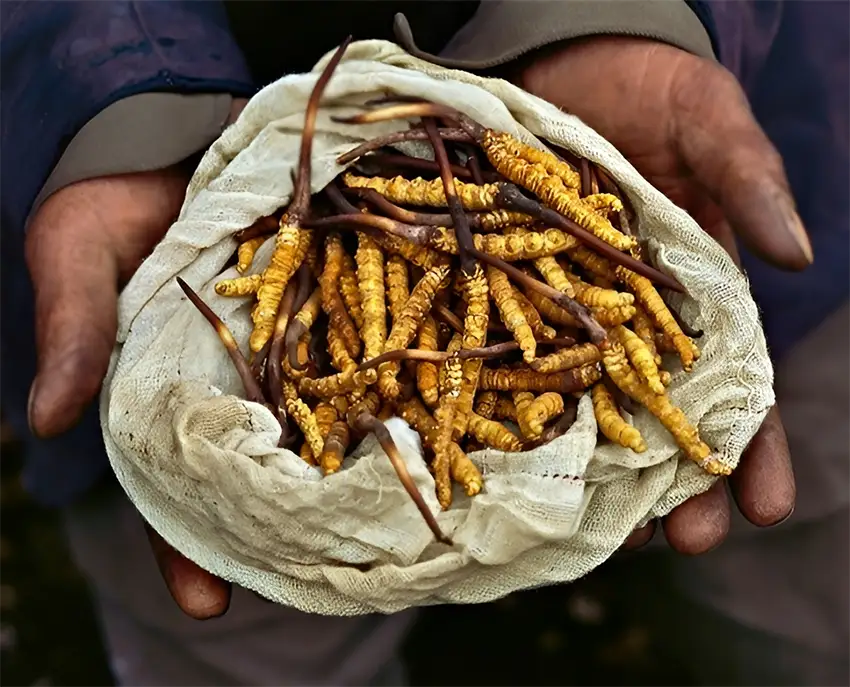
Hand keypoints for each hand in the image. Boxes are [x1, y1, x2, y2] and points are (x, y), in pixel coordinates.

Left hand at [518, 37, 802, 552]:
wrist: (562, 62)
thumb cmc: (647, 87)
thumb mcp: (707, 120)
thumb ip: (748, 178)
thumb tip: (797, 252)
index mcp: (700, 294)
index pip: (737, 384)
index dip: (753, 447)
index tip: (764, 508)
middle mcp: (637, 319)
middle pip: (664, 417)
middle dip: (678, 485)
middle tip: (683, 544)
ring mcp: (574, 314)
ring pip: (592, 409)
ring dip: (599, 473)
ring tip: (602, 536)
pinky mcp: (517, 295)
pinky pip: (519, 360)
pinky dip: (523, 413)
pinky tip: (518, 464)